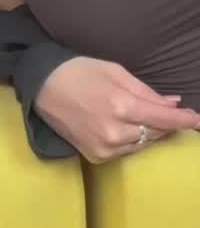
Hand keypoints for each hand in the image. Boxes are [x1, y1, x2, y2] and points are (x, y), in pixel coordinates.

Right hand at [34, 56, 199, 163]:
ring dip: (147, 131)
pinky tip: (121, 125)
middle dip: (165, 122)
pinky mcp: (96, 157)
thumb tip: (172, 103)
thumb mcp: (114, 71)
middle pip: (154, 133)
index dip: (183, 120)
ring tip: (138, 114)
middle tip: (169, 112)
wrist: (42, 86)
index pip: (162, 118)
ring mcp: (104, 147)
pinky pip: (125, 151)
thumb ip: (145, 90)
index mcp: (120, 105)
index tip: (198, 120)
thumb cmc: (79, 71)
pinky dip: (130, 139)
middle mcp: (114, 131)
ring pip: (141, 144)